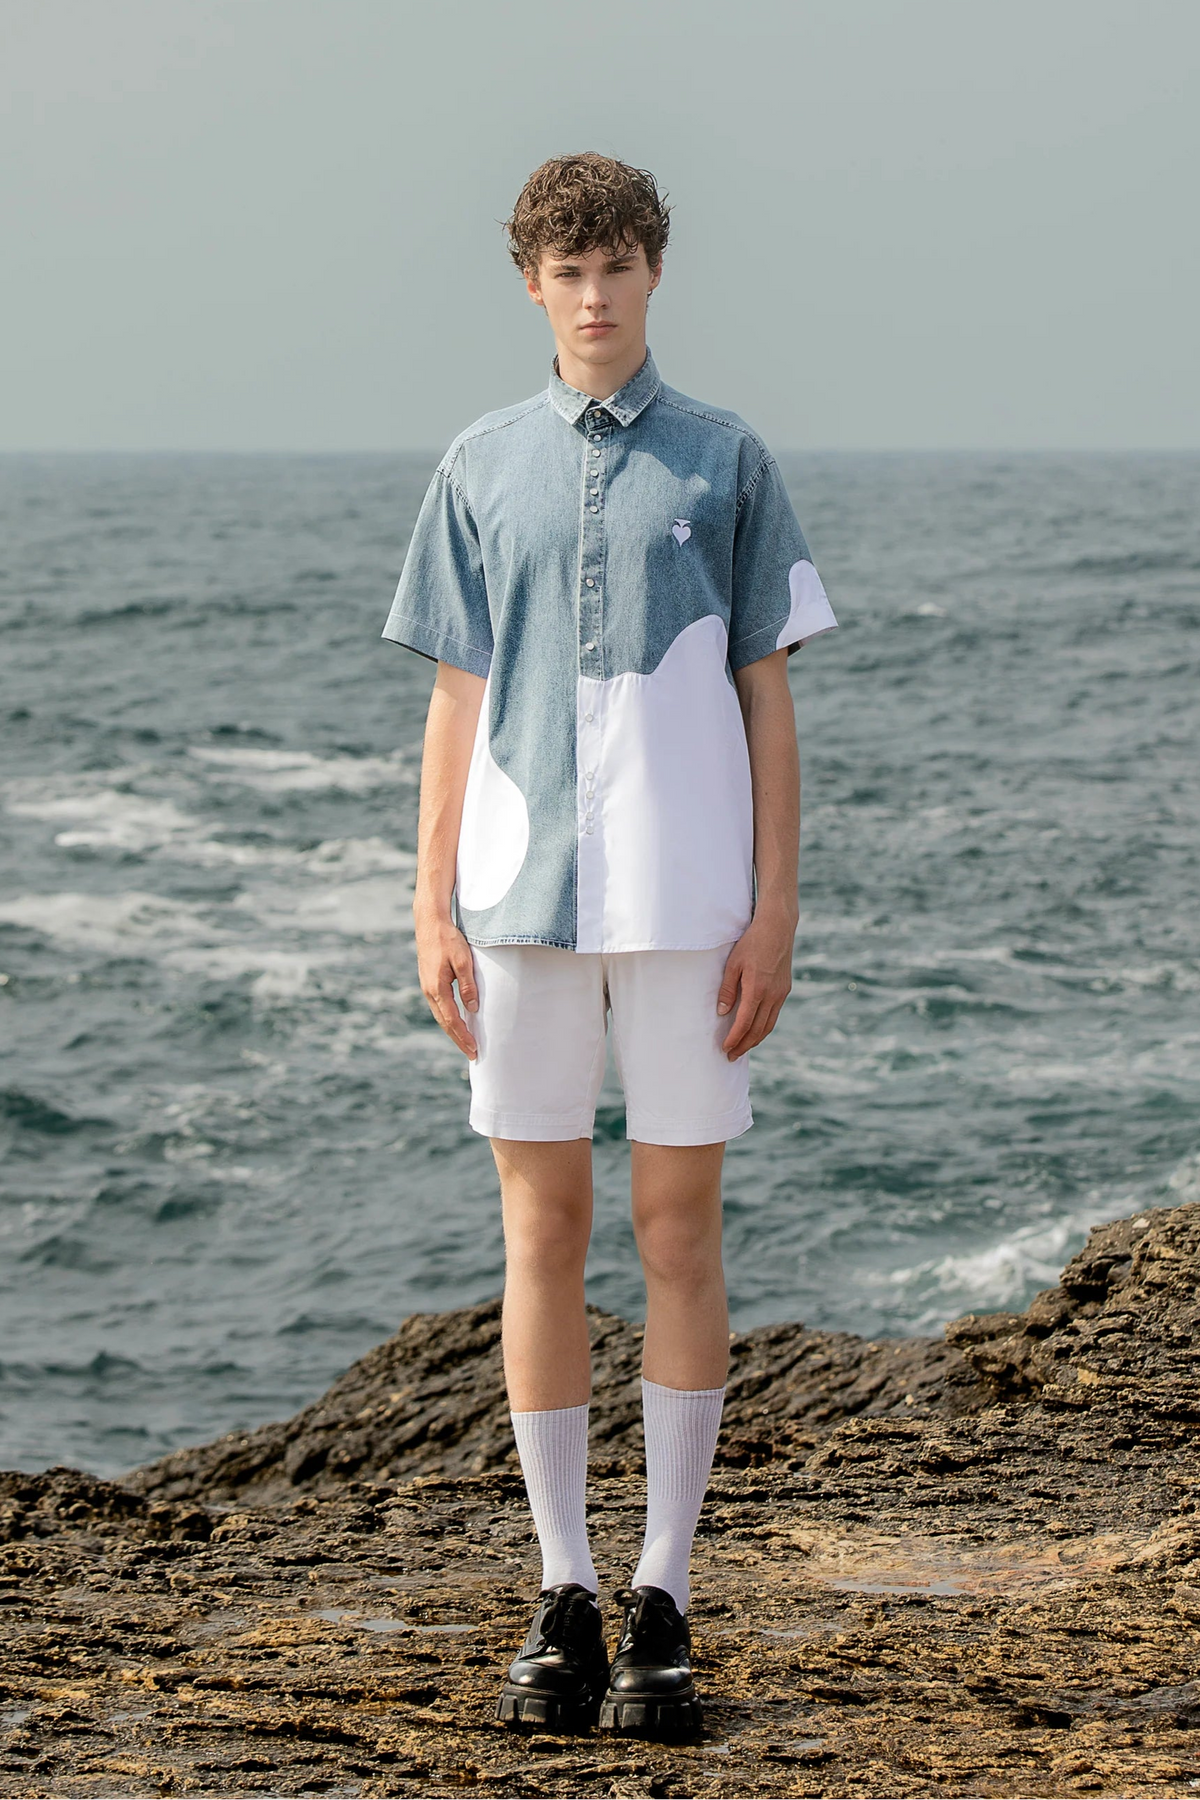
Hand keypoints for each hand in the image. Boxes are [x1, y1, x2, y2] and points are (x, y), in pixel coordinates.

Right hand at [416, 915, 478, 1059]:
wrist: (429, 923)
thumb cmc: (448, 939)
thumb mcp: (462, 961)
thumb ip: (468, 985)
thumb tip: (472, 1008)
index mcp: (437, 988)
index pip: (452, 1019)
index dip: (463, 1036)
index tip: (474, 1049)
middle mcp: (429, 991)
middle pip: (444, 1022)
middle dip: (458, 1039)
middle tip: (472, 1054)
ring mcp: (427, 987)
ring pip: (440, 1015)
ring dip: (453, 1030)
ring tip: (465, 1043)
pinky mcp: (429, 982)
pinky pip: (439, 1006)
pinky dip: (448, 1018)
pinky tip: (456, 1022)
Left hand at [716, 914, 795, 1058]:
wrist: (778, 929)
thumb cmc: (752, 943)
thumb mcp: (733, 964)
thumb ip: (727, 989)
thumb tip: (722, 1012)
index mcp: (757, 989)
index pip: (745, 1023)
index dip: (735, 1038)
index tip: (725, 1048)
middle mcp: (772, 995)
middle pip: (758, 1030)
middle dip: (744, 1045)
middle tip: (732, 1056)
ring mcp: (781, 993)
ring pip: (768, 1025)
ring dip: (755, 1040)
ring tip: (742, 1048)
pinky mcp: (785, 990)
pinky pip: (774, 1015)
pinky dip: (764, 1027)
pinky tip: (755, 1030)